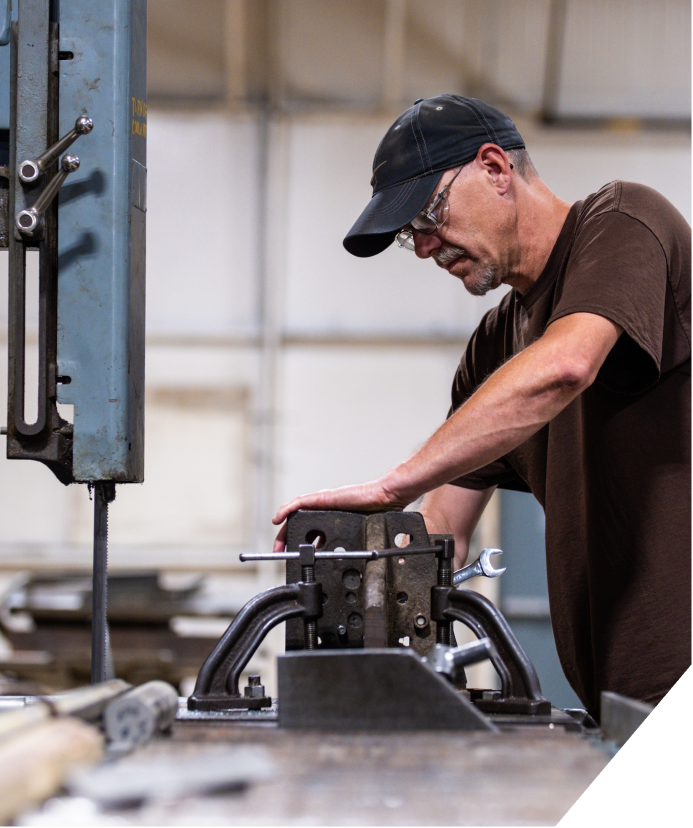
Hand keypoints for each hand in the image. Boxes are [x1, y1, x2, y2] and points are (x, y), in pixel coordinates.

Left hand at [271, 478, 409, 551]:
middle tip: (280, 554)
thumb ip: (344, 545)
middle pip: (298, 525)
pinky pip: (299, 503)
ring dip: (284, 530)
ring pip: (295, 515)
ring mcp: (322, 503)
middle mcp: (324, 511)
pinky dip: (286, 510)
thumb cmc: (375, 513)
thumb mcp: (353, 534)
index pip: (308, 533)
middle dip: (287, 540)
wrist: (384, 498)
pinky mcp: (322, 498)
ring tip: (278, 544)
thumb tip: (345, 562)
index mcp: (330, 520)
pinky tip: (278, 519)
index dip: (297, 545)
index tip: (292, 558)